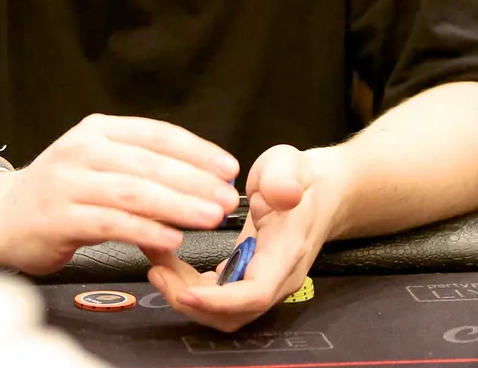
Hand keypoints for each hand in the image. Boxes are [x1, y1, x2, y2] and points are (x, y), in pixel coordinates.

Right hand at [0, 114, 239, 274]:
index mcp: (99, 129)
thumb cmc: (61, 193)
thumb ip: (141, 167)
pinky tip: (171, 238)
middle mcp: (83, 149)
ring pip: (134, 191)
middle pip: (150, 162)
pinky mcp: (59, 217)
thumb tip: (202, 181)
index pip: (158, 134)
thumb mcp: (99, 164)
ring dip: (178, 205)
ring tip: (209, 217)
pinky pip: (111, 223)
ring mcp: (68, 182)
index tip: (229, 167)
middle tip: (226, 197)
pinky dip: (145, 230)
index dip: (198, 150)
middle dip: (195, 180)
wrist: (1, 217)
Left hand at [145, 144, 348, 331]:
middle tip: (157, 271)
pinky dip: (190, 285)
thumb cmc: (301, 177)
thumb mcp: (289, 165)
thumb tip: (283, 192)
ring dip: (185, 294)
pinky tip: (170, 262)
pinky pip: (217, 295)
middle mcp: (276, 277)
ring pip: (221, 310)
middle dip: (190, 301)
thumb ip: (283, 177)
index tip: (185, 292)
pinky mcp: (248, 278)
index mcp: (286, 253)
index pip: (255, 293)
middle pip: (232, 313)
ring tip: (156, 263)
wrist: (320, 191)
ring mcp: (262, 282)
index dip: (218, 300)